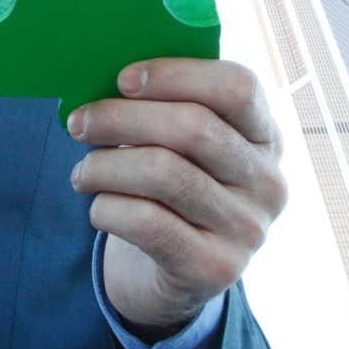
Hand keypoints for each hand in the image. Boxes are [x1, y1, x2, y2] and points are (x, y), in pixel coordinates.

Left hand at [67, 59, 286, 338]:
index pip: (238, 87)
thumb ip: (164, 110)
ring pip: (163, 174)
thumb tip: (106, 84)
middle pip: (193, 127)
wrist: (175, 274)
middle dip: (122, 118)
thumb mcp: (184, 149)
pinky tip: (98, 208)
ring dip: (105, 166)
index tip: (123, 79)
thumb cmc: (172, 191)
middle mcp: (268, 182)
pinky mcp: (215, 268)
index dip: (178, 74)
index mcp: (266, 136)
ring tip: (82, 172)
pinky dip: (108, 208)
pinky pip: (147, 222)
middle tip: (79, 123)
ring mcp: (247, 229)